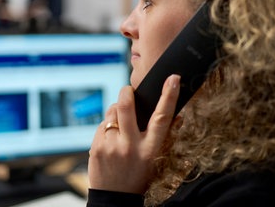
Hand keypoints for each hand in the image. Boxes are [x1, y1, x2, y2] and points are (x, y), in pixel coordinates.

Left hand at [88, 75, 180, 193]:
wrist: (114, 198)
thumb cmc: (137, 176)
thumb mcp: (154, 159)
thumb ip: (161, 136)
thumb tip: (177, 115)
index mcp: (150, 149)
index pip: (162, 118)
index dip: (169, 96)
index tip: (173, 79)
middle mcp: (131, 146)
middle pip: (126, 107)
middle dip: (127, 92)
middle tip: (128, 91)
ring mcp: (111, 146)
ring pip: (111, 113)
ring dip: (115, 112)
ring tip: (119, 126)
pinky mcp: (97, 147)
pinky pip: (101, 125)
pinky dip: (106, 127)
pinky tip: (110, 140)